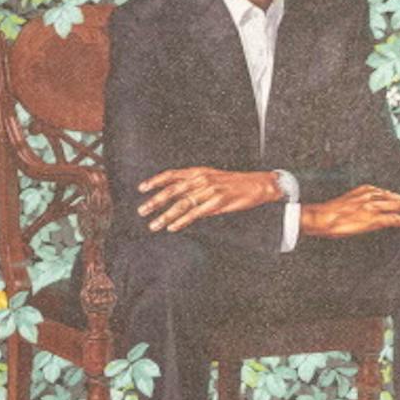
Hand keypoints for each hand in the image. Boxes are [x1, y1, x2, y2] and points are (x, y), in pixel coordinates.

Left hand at [137, 167, 282, 232]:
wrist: (258, 184)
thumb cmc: (236, 183)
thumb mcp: (213, 177)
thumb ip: (195, 185)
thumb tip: (178, 197)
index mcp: (199, 171)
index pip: (172, 175)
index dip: (155, 181)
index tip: (141, 189)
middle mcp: (202, 179)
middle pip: (172, 190)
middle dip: (155, 201)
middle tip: (142, 211)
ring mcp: (209, 191)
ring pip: (181, 204)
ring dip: (165, 215)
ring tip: (154, 225)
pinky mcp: (217, 202)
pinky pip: (195, 213)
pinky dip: (182, 221)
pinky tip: (173, 227)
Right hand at [300, 184, 399, 237]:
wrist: (320, 217)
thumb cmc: (329, 213)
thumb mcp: (347, 202)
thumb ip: (360, 202)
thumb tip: (368, 209)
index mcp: (365, 190)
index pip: (387, 193)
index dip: (399, 197)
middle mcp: (371, 195)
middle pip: (396, 197)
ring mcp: (373, 207)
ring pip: (399, 205)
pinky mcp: (373, 218)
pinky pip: (395, 219)